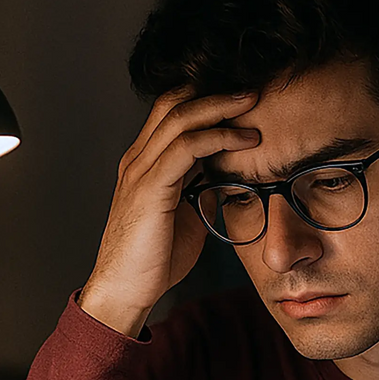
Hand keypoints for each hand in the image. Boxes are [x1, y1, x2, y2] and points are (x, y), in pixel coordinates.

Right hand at [79, 86, 260, 336]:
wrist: (125, 291)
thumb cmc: (154, 259)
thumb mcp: (186, 215)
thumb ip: (201, 190)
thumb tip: (230, 177)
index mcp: (144, 164)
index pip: (172, 113)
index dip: (205, 99)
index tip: (243, 100)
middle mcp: (138, 159)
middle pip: (174, 103)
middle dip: (215, 91)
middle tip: (253, 89)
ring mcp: (140, 171)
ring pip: (180, 118)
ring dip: (221, 107)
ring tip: (253, 103)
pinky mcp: (149, 188)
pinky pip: (185, 148)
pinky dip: (217, 137)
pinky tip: (243, 140)